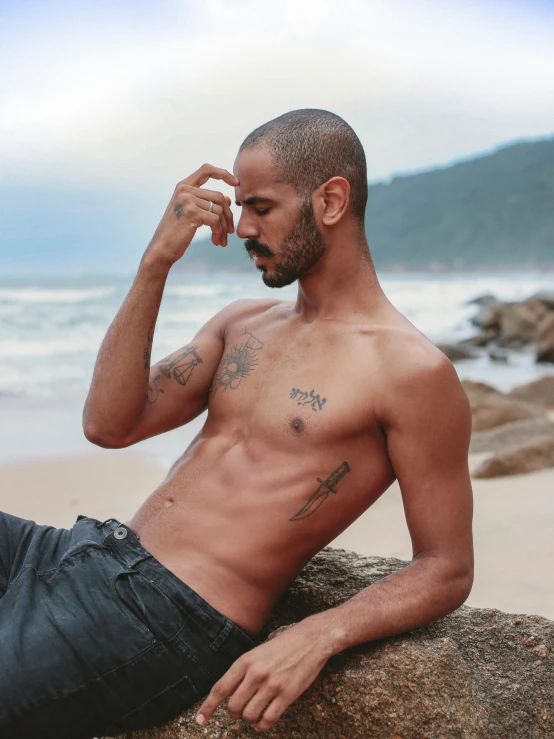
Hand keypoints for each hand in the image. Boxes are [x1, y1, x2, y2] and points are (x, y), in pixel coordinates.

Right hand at [145, 163, 238, 266]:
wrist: (162, 248)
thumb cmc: (176, 232)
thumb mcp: (191, 213)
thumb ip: (207, 203)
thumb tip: (228, 199)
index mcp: (183, 186)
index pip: (206, 169)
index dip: (223, 173)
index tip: (236, 182)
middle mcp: (184, 190)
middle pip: (219, 196)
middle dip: (228, 215)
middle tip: (229, 231)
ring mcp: (188, 200)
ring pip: (219, 210)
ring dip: (223, 227)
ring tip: (221, 240)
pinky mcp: (192, 213)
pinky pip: (215, 220)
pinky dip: (218, 232)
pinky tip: (215, 241)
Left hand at [195, 622, 331, 731]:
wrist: (311, 639)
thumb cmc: (283, 645)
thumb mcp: (258, 652)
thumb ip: (243, 672)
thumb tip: (228, 694)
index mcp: (246, 660)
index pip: (220, 688)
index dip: (208, 707)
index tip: (199, 720)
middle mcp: (256, 673)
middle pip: (234, 707)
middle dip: (235, 712)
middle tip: (242, 708)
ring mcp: (272, 685)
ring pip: (249, 715)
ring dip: (250, 718)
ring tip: (255, 712)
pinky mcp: (287, 695)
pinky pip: (268, 719)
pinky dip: (263, 725)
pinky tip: (264, 721)